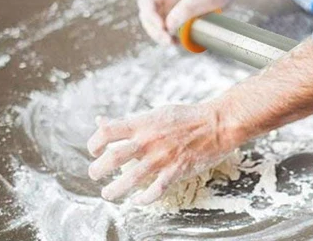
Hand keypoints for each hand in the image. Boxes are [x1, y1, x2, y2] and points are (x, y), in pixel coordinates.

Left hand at [87, 101, 235, 204]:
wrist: (218, 122)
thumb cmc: (187, 117)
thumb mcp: (157, 113)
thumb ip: (129, 122)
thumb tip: (100, 122)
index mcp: (144, 123)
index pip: (108, 131)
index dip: (94, 143)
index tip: (95, 150)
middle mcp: (149, 140)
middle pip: (112, 158)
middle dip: (97, 170)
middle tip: (96, 174)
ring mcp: (162, 157)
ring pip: (129, 179)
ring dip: (113, 190)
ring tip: (108, 193)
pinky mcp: (176, 170)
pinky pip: (154, 191)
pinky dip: (142, 199)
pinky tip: (137, 200)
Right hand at [137, 0, 237, 44]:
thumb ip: (187, 8)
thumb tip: (168, 26)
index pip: (147, 1)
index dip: (150, 16)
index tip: (163, 28)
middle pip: (148, 15)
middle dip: (155, 30)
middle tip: (168, 41)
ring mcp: (171, 4)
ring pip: (156, 23)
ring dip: (161, 35)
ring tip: (174, 43)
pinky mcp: (179, 14)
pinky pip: (169, 27)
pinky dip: (171, 36)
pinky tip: (180, 42)